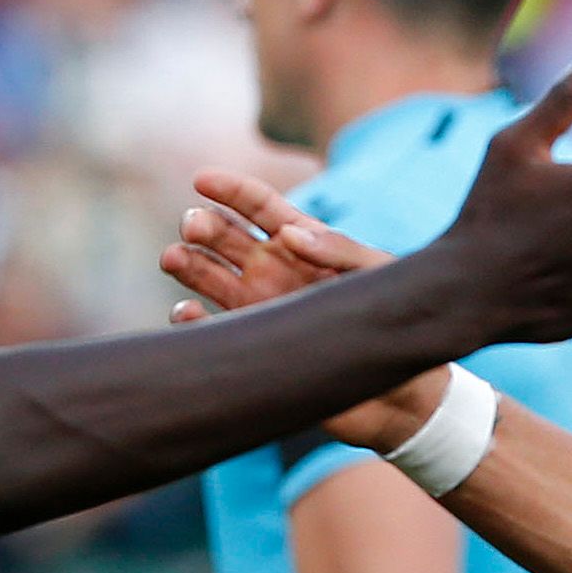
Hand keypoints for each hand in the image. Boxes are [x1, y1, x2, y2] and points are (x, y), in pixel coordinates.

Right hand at [163, 174, 437, 445]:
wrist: (399, 393)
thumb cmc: (394, 321)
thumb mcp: (377, 275)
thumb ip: (339, 250)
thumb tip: (288, 235)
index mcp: (305, 242)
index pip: (260, 207)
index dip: (230, 190)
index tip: (201, 179)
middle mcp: (275, 270)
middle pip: (225, 238)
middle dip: (203, 226)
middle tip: (191, 226)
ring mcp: (259, 307)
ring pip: (208, 277)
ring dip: (187, 264)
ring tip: (172, 258)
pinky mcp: (253, 344)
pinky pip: (212, 328)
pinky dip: (192, 321)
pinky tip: (185, 313)